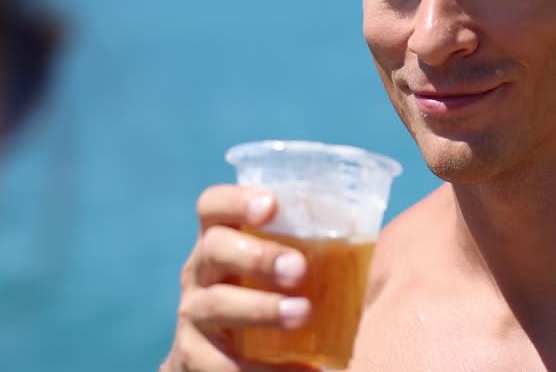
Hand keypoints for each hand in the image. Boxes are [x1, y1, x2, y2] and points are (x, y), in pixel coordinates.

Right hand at [161, 185, 317, 371]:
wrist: (227, 360)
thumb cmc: (269, 298)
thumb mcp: (281, 269)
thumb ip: (311, 248)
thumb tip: (363, 228)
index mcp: (221, 240)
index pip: (213, 206)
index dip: (236, 200)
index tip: (271, 205)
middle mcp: (199, 272)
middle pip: (214, 249)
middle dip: (257, 255)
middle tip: (299, 269)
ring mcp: (192, 315)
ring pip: (216, 305)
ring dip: (261, 308)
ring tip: (302, 314)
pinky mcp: (194, 358)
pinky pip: (221, 363)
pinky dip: (260, 368)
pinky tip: (300, 369)